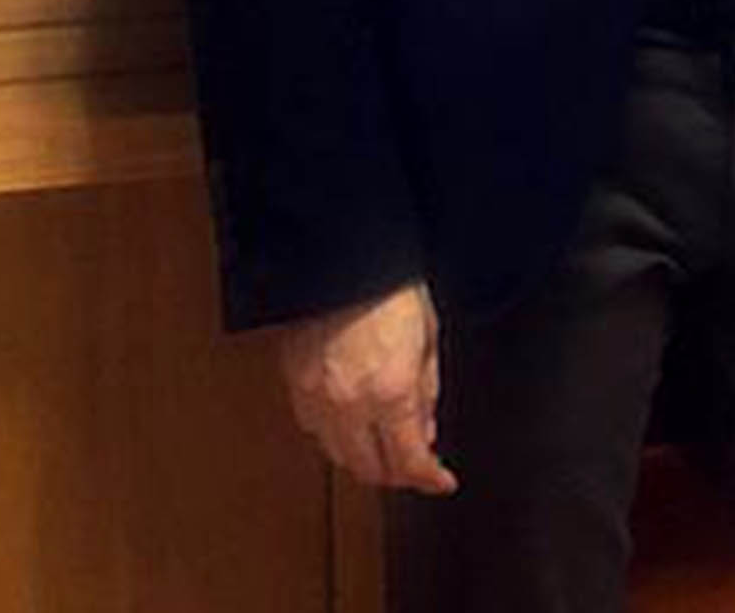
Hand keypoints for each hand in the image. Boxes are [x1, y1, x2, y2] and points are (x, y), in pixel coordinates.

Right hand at [274, 281, 457, 495]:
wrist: (342, 254)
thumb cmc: (390, 286)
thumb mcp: (428, 339)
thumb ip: (427, 393)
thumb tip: (424, 431)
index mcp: (392, 391)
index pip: (409, 461)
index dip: (429, 478)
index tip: (440, 480)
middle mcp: (351, 402)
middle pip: (370, 468)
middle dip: (396, 474)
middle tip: (413, 466)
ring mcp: (317, 395)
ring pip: (337, 454)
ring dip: (363, 459)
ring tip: (382, 447)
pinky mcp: (294, 381)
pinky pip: (313, 427)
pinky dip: (334, 435)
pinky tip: (349, 423)